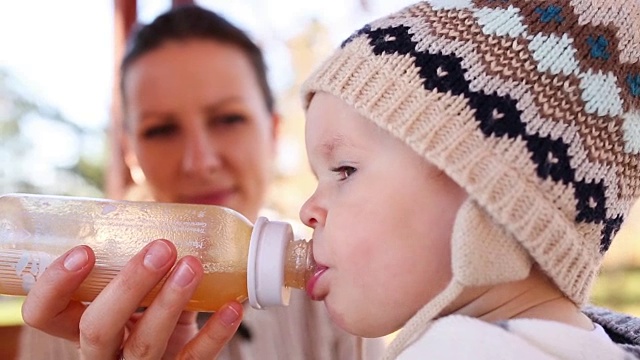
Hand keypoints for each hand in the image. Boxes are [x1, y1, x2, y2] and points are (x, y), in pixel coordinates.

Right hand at [21, 240, 243, 358]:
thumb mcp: (132, 291)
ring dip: (171, 301)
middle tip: (161, 248)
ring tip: (193, 265)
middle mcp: (103, 352)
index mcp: (80, 325)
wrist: (179, 351)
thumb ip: (131, 260)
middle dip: (128, 285)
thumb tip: (156, 204)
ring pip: (144, 344)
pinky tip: (231, 308)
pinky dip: (215, 334)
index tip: (85, 250)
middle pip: (96, 328)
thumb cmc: (149, 312)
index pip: (44, 314)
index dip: (55, 286)